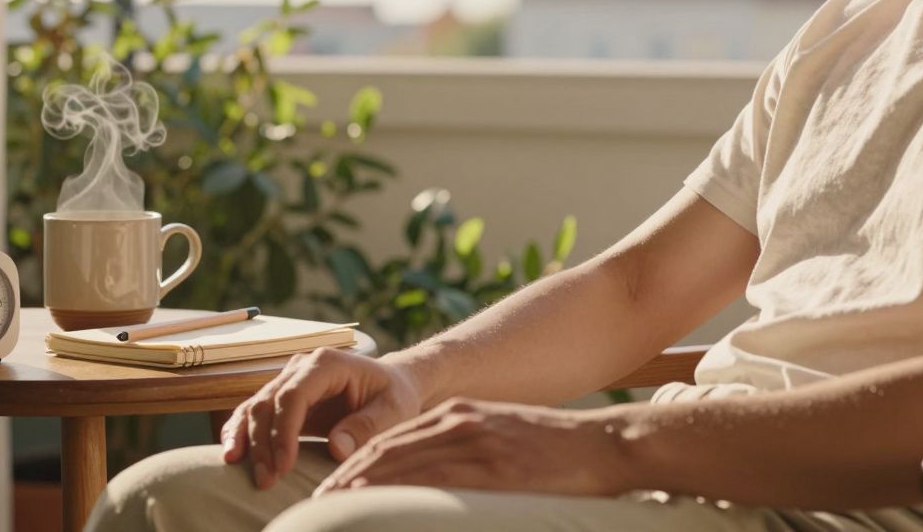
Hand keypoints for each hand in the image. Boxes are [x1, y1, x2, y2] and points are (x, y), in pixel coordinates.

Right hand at [220, 348, 423, 489]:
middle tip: (267, 480)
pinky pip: (254, 413)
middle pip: (268, 402)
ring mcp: (288, 381)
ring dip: (246, 440)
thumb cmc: (394, 395)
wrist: (391, 384)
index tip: (285, 466)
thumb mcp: (394, 410)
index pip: (294, 395)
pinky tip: (232, 454)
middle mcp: (301, 367)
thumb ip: (367, 426)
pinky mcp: (283, 398)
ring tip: (242, 470)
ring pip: (255, 407)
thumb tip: (336, 448)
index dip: (284, 431)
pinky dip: (240, 432)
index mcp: (327, 363)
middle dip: (263, 443)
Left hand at [313, 398, 630, 497]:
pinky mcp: (493, 465)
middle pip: (387, 449)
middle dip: (348, 477)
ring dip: (362, 487)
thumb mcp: (500, 440)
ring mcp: (475, 441)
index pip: (393, 439)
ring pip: (403, 463)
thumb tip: (432, 484)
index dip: (357, 464)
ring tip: (333, 508)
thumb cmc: (556, 451)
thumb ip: (465, 453)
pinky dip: (400, 492)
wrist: (605, 445)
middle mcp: (459, 421)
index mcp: (458, 414)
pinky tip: (377, 506)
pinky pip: (435, 481)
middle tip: (318, 503)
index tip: (332, 488)